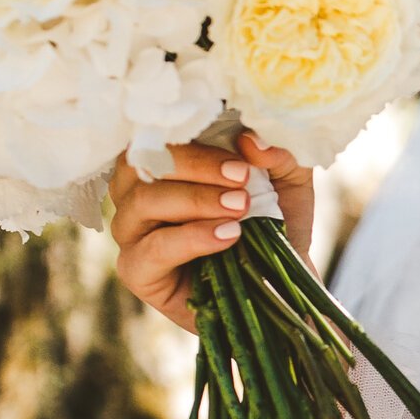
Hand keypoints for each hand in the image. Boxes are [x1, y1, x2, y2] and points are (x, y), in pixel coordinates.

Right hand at [108, 131, 312, 331]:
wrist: (279, 285)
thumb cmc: (273, 224)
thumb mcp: (288, 182)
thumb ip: (278, 156)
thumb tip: (251, 141)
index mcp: (163, 159)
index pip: (156, 133)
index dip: (194, 140)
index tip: (242, 157)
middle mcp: (137, 189)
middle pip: (143, 162)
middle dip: (197, 167)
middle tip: (243, 183)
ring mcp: (131, 230)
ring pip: (144, 201)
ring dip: (195, 201)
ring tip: (240, 210)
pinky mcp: (135, 270)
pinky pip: (152, 249)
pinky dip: (191, 239)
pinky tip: (228, 237)